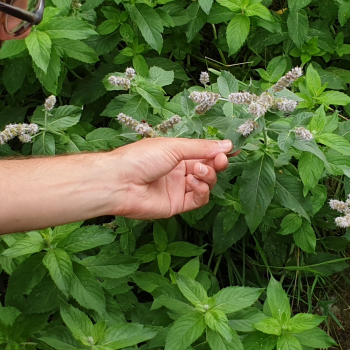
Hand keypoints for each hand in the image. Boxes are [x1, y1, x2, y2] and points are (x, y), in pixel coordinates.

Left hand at [107, 138, 232, 219]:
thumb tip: (226, 144)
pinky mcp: (176, 205)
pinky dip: (201, 191)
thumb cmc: (140, 158)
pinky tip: (193, 183)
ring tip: (198, 171)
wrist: (120, 181)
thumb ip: (202, 148)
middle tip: (220, 160)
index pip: (202, 153)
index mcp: (174, 153)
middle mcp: (177, 171)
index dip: (216, 152)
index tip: (229, 150)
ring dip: (208, 176)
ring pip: (205, 184)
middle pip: (207, 168)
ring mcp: (177, 188)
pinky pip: (198, 200)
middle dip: (216, 164)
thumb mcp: (174, 147)